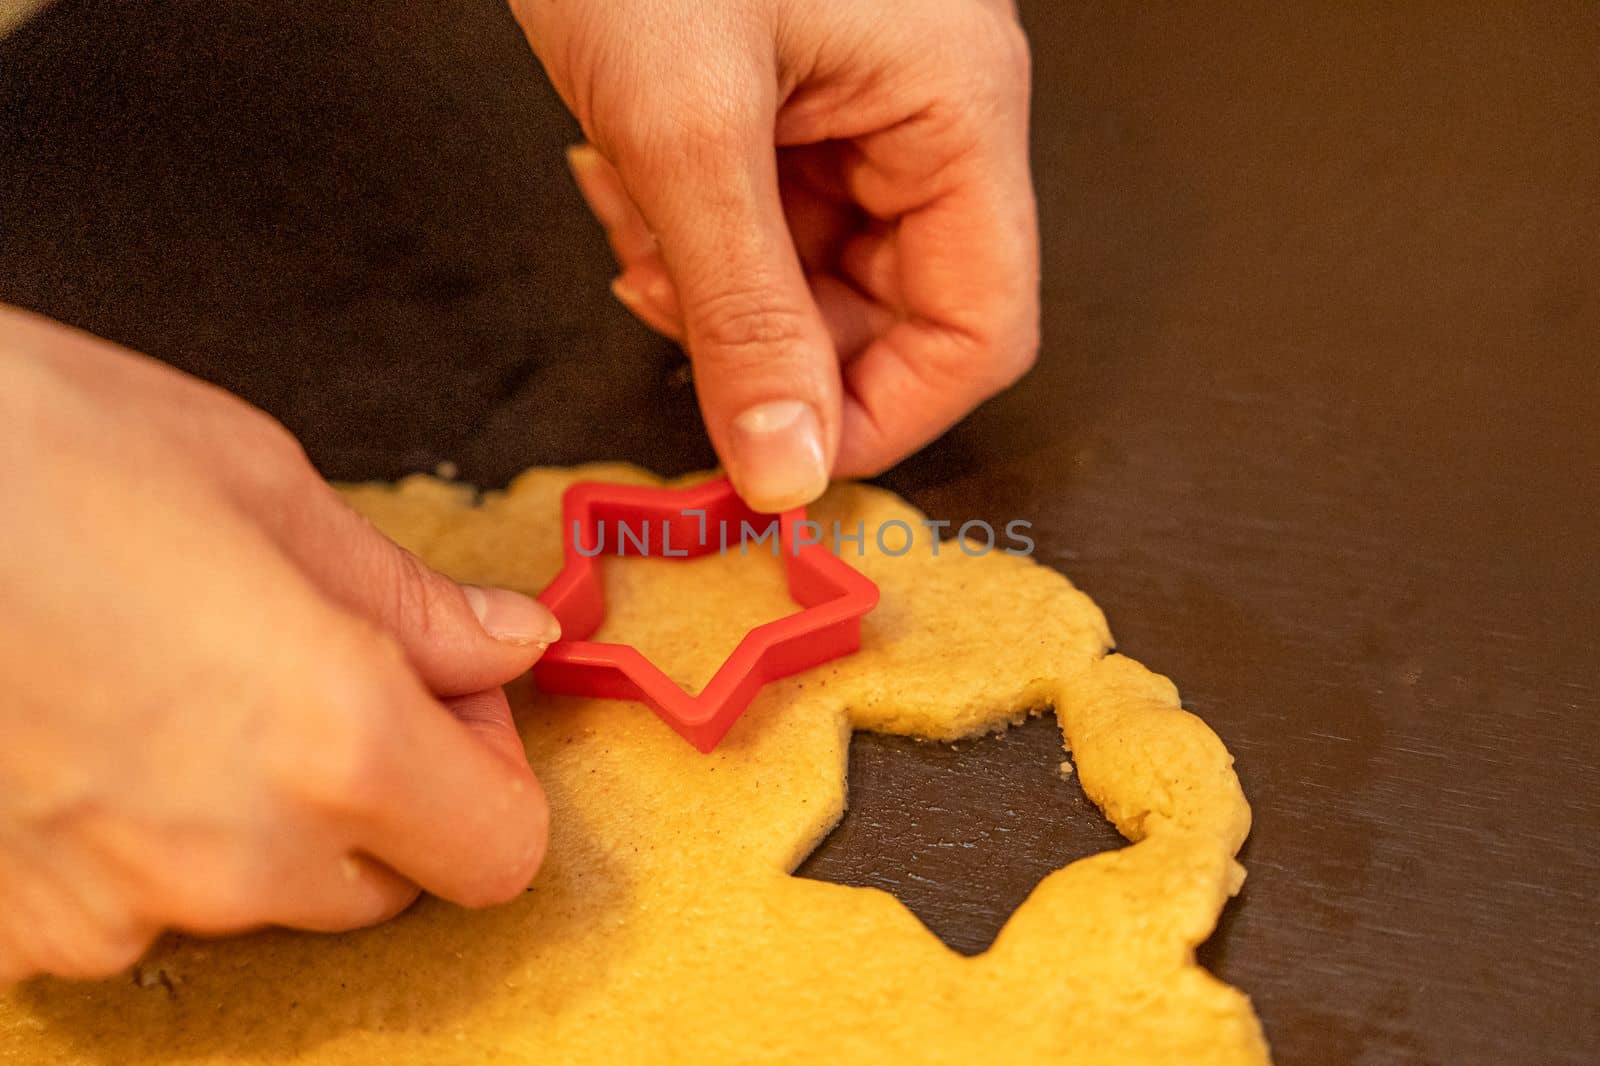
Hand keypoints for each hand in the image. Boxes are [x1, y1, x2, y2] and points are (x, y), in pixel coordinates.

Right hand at [0, 306, 557, 982]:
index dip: (490, 771)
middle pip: (387, 879)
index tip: (447, 698)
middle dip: (385, 788)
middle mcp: (235, 856)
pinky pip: (135, 907)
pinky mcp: (14, 927)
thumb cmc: (35, 447)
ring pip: (262, 896)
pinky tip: (95, 730)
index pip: (500, 848)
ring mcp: (112, 909)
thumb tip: (511, 642)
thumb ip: (408, 598)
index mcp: (334, 739)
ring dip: (262, 815)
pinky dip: (144, 839)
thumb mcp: (260, 486)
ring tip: (179, 679)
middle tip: (319, 667)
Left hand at [513, 0, 1037, 510]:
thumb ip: (743, 313)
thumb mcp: (685, 127)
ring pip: (817, 271)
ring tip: (631, 210)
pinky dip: (691, 230)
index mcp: (956, 105)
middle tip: (674, 308)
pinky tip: (627, 178)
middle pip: (895, 308)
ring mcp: (858, 100)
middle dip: (773, 336)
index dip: (889, 414)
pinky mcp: (790, 96)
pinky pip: (766, 217)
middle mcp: (927, 109)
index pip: (981, 327)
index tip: (786, 458)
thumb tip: (790, 466)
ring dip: (715, 284)